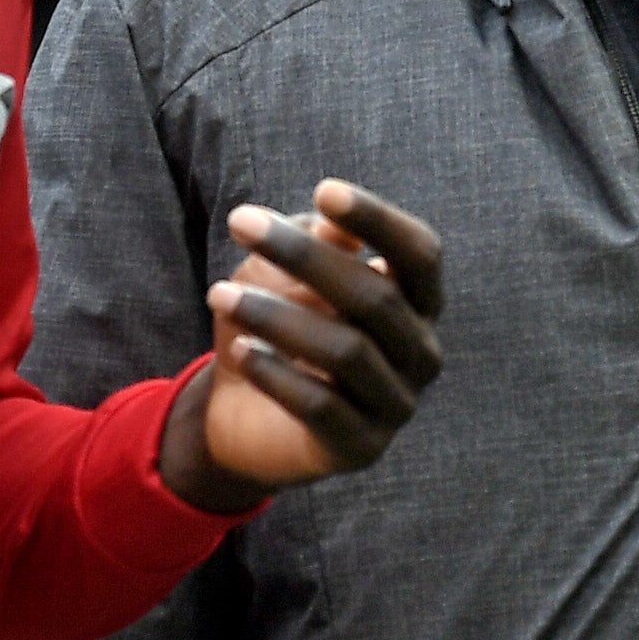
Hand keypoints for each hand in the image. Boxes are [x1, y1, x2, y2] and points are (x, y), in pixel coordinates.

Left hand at [159, 182, 446, 513]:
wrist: (247, 418)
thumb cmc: (278, 330)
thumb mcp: (286, 279)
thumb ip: (315, 247)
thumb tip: (330, 223)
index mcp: (417, 303)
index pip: (419, 254)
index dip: (379, 220)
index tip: (324, 191)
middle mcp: (421, 354)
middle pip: (375, 298)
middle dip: (304, 257)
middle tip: (240, 223)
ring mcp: (396, 406)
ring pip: (346, 352)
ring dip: (276, 317)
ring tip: (218, 294)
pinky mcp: (360, 449)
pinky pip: (321, 406)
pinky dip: (276, 374)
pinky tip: (238, 352)